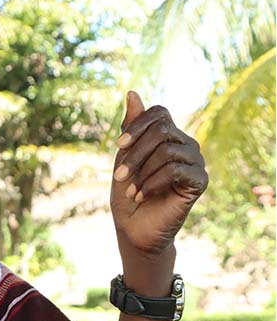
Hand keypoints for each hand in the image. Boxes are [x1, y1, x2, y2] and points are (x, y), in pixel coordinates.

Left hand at [111, 91, 207, 259]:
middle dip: (135, 153)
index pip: (159, 113)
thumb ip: (131, 127)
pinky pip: (176, 169)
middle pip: (161, 130)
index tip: (119, 145)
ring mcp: (195, 161)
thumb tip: (132, 92)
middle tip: (119, 176)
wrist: (135, 228)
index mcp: (167, 136)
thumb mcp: (123, 157)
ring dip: (142, 172)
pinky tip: (143, 195)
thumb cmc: (128, 193)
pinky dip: (153, 182)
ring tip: (131, 190)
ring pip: (167, 150)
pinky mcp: (200, 181)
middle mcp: (185, 144)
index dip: (138, 126)